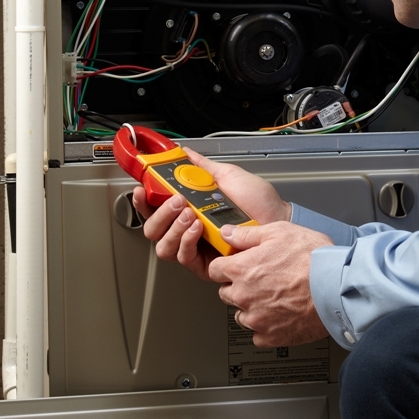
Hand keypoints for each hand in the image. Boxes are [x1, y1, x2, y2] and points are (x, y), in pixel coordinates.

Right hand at [134, 148, 290, 279]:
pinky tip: (197, 227)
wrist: (276, 218)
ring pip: (163, 246)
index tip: (142, 189)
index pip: (155, 209)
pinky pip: (184, 257)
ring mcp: (195, 248)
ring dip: (173, 227)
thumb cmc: (257, 201)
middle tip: (177, 200)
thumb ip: (202, 167)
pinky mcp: (206, 265)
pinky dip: (186, 241)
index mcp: (188, 209)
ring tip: (190, 213)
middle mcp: (187, 231)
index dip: (143, 201)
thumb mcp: (226, 176)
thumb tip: (185, 153)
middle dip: (161, 214)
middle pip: (153, 230)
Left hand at [209, 222, 331, 346]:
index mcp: (241, 269)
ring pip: (241, 315)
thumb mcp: (280, 232)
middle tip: (261, 280)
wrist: (336, 287)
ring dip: (251, 308)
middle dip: (238, 286)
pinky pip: (258, 336)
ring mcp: (256, 319)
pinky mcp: (271, 336)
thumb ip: (247, 234)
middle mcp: (244, 296)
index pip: (215, 270)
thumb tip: (227, 233)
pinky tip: (279, 316)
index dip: (226, 266)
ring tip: (273, 298)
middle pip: (226, 293)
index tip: (235, 266)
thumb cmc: (313, 259)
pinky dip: (266, 328)